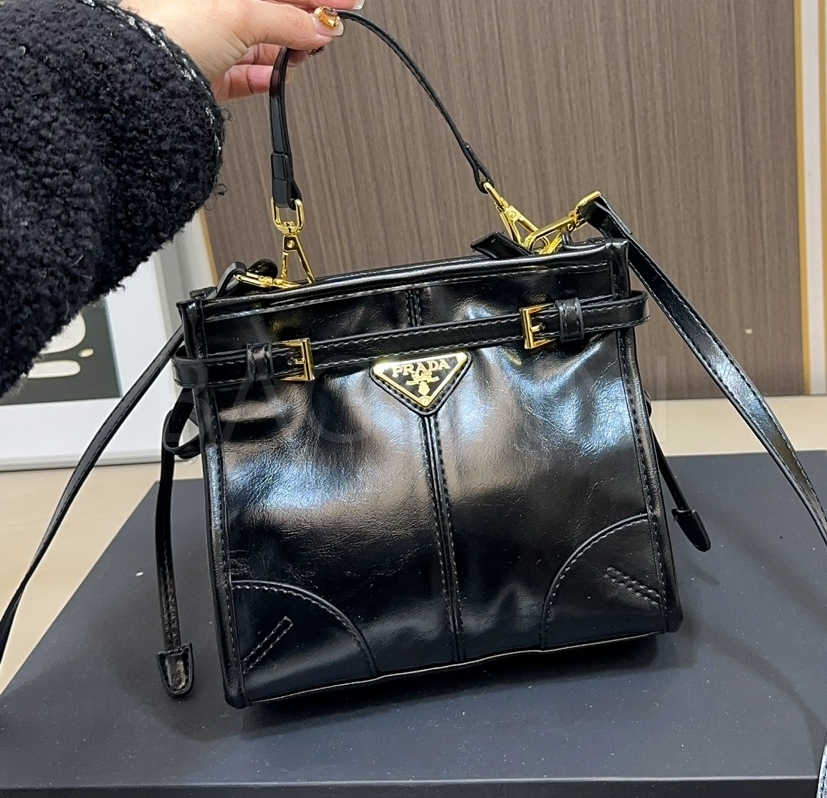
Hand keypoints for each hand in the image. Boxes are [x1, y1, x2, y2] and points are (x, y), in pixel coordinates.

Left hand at [121, 0, 359, 100]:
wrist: (146, 76)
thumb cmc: (173, 30)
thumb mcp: (241, 14)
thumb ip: (286, 22)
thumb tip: (319, 28)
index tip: (345, 3)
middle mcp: (213, 11)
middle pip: (272, 13)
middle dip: (302, 23)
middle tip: (327, 31)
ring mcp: (211, 42)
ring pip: (262, 44)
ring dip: (287, 51)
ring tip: (303, 55)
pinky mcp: (209, 74)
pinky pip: (246, 75)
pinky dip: (266, 77)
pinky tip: (278, 77)